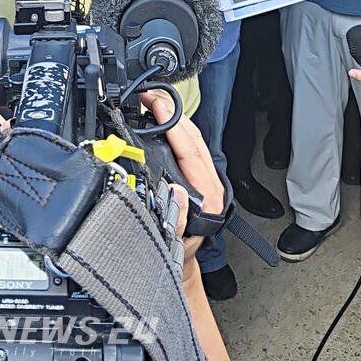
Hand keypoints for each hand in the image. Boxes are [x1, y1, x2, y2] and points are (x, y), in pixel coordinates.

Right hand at [140, 90, 225, 271]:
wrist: (181, 264)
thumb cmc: (176, 252)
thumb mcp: (174, 241)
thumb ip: (178, 219)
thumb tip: (177, 192)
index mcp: (207, 196)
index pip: (190, 151)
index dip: (173, 126)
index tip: (156, 106)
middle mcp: (211, 183)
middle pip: (193, 138)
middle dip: (172, 113)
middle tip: (149, 96)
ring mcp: (207, 178)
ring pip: (193, 139)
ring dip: (174, 118)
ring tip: (153, 102)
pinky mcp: (200, 176)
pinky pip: (189, 146)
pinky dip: (175, 130)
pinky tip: (162, 121)